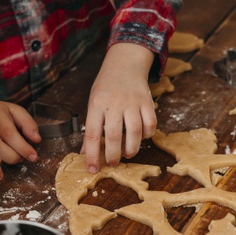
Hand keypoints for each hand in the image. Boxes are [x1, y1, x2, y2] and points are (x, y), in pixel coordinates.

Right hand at [0, 91, 40, 163]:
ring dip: (8, 159)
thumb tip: (37, 139)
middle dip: (16, 157)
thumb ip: (28, 123)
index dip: (23, 148)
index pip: (10, 135)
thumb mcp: (16, 111)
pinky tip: (3, 153)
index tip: (34, 156)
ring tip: (14, 152)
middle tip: (24, 155)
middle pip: (0, 149)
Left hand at [83, 43, 156, 172]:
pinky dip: (147, 135)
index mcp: (96, 104)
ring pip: (135, 132)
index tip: (93, 169)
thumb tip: (85, 152)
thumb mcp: (93, 103)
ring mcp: (132, 102)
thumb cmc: (106, 87)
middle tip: (112, 163)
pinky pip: (150, 124)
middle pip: (114, 136)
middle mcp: (114, 104)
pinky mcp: (147, 102)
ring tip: (127, 154)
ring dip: (132, 149)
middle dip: (113, 156)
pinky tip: (141, 137)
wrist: (125, 63)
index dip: (92, 155)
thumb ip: (91, 127)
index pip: (92, 134)